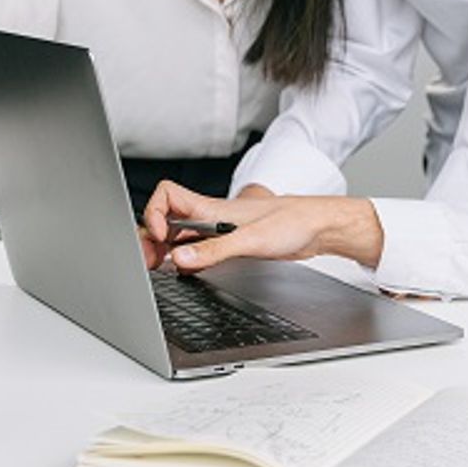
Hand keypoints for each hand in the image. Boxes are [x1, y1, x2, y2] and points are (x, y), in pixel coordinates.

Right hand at [139, 180, 384, 271]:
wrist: (318, 228)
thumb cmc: (292, 222)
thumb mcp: (251, 240)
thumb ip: (214, 250)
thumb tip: (180, 259)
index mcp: (211, 208)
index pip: (167, 196)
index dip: (155, 214)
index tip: (160, 238)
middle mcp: (210, 217)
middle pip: (166, 220)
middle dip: (151, 237)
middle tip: (149, 261)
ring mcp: (218, 230)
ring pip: (179, 236)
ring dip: (165, 250)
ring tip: (158, 267)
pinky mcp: (229, 244)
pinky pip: (197, 249)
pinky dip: (185, 259)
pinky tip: (186, 269)